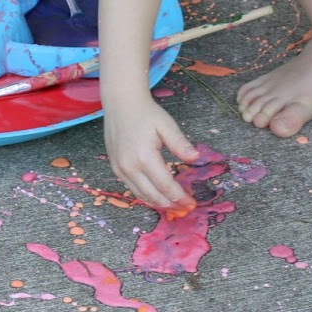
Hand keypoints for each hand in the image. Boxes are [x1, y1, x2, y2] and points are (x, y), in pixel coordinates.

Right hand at [103, 91, 199, 210]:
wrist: (120, 103)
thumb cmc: (146, 113)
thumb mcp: (166, 125)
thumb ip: (180, 143)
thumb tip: (196, 158)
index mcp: (145, 157)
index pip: (166, 186)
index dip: (180, 197)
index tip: (192, 203)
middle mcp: (129, 166)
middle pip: (153, 195)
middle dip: (171, 204)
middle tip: (185, 208)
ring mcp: (120, 169)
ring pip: (141, 195)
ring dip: (158, 203)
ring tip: (173, 206)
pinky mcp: (115, 167)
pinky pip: (131, 188)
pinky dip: (145, 196)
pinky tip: (156, 196)